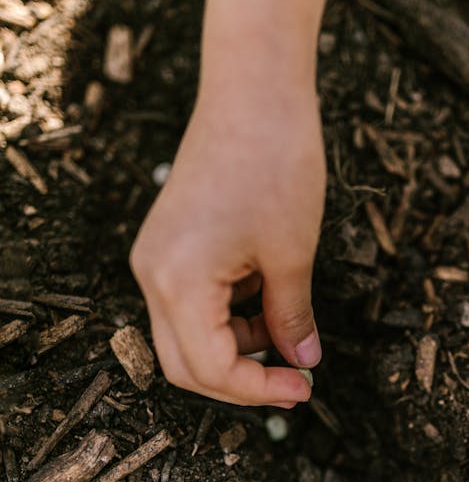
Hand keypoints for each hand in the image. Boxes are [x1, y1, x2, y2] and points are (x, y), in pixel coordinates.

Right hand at [129, 80, 324, 406]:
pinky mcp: (167, 244)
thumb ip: (291, 317)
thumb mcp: (292, 254)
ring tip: (284, 324)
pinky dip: (226, 315)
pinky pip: (188, 303)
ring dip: (235, 347)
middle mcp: (152, 276)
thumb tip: (302, 359)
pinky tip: (265, 295)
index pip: (211, 370)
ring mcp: (155, 258)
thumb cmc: (275, 163)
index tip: (304, 388)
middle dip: (240, 380)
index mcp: (178, 283)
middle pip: (185, 364)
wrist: (253, 91)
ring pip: (185, 336)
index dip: (260, 390)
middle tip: (292, 379)